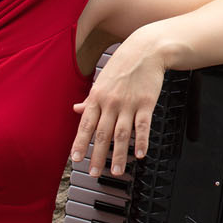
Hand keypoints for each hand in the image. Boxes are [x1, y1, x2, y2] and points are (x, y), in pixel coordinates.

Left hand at [70, 35, 167, 177]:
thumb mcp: (101, 81)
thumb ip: (90, 99)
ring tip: (116, 171)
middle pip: (102, 134)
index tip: (76, 159)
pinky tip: (140, 154)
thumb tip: (76, 109)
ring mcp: (129, 104)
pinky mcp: (146, 103)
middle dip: (97, 156)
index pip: (85, 125)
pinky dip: (141, 141)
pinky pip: (143, 126)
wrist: (146, 49)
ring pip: (121, 134)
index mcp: (97, 98)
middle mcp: (111, 103)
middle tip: (94, 173)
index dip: (80, 143)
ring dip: (118, 155)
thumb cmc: (122, 65)